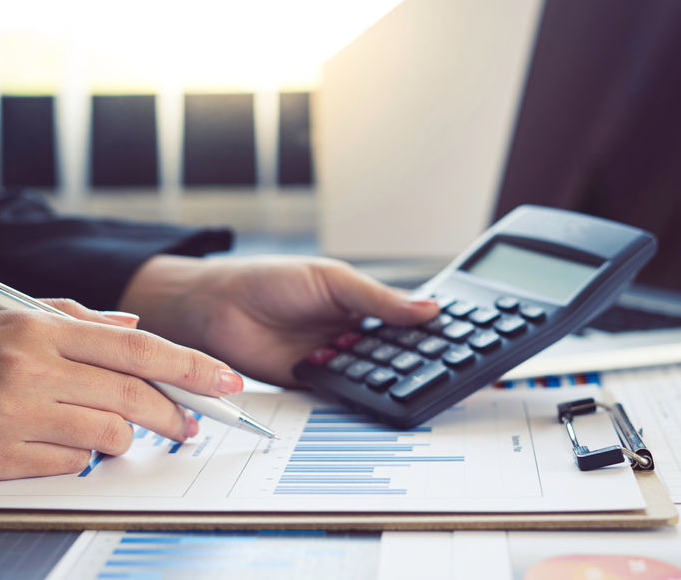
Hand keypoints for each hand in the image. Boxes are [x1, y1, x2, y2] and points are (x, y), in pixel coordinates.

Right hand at [0, 301, 243, 479]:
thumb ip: (72, 319)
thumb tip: (132, 326)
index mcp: (36, 329)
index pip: (137, 347)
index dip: (191, 365)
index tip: (228, 381)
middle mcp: (30, 370)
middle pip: (133, 396)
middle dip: (175, 414)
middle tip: (190, 425)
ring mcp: (12, 417)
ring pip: (108, 435)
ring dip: (122, 438)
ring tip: (110, 431)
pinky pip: (68, 465)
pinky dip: (78, 458)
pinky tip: (59, 445)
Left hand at [118, 255, 438, 385]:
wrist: (218, 307)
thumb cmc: (271, 280)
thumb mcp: (332, 281)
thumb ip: (379, 300)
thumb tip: (430, 308)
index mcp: (363, 305)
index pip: (408, 323)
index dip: (434, 334)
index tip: (462, 344)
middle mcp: (353, 335)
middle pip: (398, 355)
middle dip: (419, 362)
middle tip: (447, 370)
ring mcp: (336, 361)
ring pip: (376, 378)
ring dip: (392, 380)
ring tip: (414, 383)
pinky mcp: (315, 387)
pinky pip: (346, 397)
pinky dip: (360, 399)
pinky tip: (376, 398)